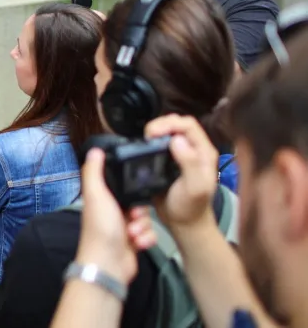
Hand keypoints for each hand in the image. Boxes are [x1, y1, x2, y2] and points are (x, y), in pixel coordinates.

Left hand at [75, 148, 156, 284]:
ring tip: (133, 233)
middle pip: (138, 202)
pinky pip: (150, 234)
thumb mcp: (96, 195)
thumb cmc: (100, 229)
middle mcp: (112, 212)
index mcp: (102, 200)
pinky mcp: (134, 242)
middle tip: (133, 217)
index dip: (131, 188)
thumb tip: (95, 150)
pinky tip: (138, 243)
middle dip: (140, 211)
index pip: (122, 186)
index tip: (134, 193)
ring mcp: (123, 228)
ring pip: (146, 219)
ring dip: (143, 226)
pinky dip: (147, 239)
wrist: (109, 264)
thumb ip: (94, 172)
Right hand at [144, 114, 219, 229]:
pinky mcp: (168, 161)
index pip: (188, 125)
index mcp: (204, 152)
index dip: (169, 123)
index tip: (152, 132)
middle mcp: (194, 149)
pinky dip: (150, 142)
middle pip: (177, 124)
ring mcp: (181, 154)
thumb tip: (177, 139)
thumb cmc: (191, 207)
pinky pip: (159, 144)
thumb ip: (189, 163)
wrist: (184, 224)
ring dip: (155, 131)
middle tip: (146, 135)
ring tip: (144, 140)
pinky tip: (143, 147)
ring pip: (168, 132)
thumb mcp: (194, 187)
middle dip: (160, 124)